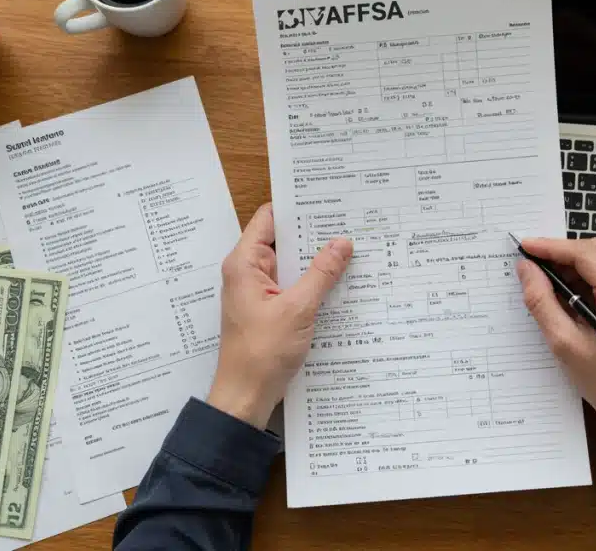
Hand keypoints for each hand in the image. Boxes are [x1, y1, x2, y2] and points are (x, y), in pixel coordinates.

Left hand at [207, 203, 352, 428]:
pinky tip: (339, 282)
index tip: (325, 198)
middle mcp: (248, 272)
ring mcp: (259, 292)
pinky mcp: (270, 309)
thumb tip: (342, 243)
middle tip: (348, 222)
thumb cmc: (261, 354)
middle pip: (283, 239)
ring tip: (350, 248)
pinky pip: (293, 286)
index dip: (295, 206)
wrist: (246, 396)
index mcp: (245, 264)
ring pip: (291, 265)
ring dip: (316, 260)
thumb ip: (321, 273)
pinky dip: (313, 283)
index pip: (268, 218)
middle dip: (313, 233)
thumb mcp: (298, 309)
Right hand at [516, 237, 595, 438]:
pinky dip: (591, 274)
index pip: (585, 255)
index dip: (552, 247)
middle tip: (533, 264)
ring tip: (549, 279)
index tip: (526, 246)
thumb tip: (527, 270)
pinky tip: (572, 290)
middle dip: (563, 252)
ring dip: (577, 263)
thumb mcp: (565, 345)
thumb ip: (542, 302)